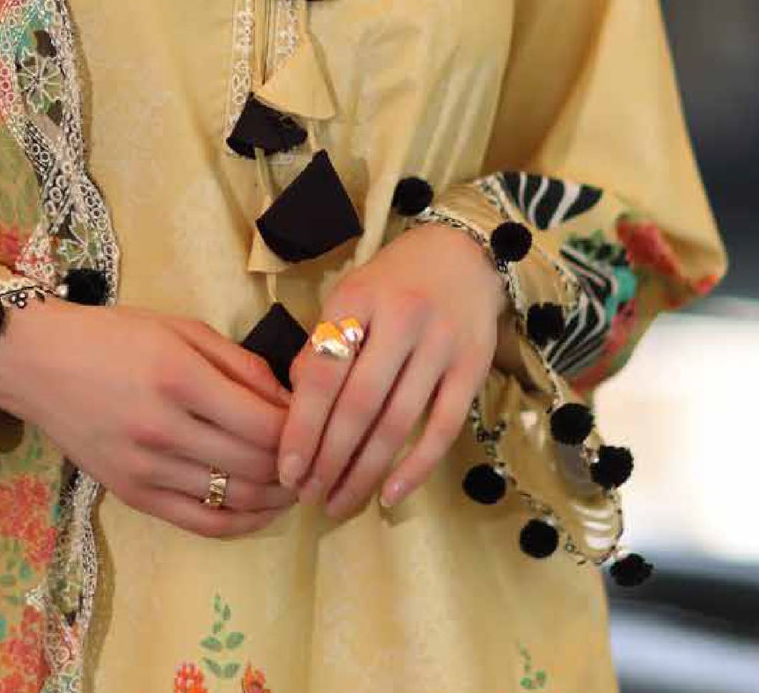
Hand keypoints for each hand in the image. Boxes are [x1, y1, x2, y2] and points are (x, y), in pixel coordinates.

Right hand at [0, 296, 300, 538]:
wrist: (38, 363)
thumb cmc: (113, 334)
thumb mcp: (182, 328)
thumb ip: (241, 364)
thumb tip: (290, 401)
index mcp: (179, 376)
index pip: (264, 423)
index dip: (301, 429)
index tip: (315, 421)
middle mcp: (164, 428)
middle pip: (256, 464)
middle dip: (296, 464)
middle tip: (312, 454)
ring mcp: (147, 469)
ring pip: (236, 498)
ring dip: (277, 496)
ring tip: (295, 481)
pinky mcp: (134, 496)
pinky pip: (203, 523)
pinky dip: (242, 522)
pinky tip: (261, 508)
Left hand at [276, 224, 506, 520]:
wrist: (462, 254)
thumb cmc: (391, 283)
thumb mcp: (348, 297)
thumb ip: (321, 347)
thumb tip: (294, 410)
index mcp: (356, 299)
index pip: (323, 373)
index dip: (302, 427)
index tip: (285, 470)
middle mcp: (399, 319)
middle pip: (358, 404)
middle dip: (328, 459)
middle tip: (308, 497)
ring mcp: (440, 344)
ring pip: (397, 422)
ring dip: (364, 472)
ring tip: (338, 503)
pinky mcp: (472, 367)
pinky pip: (442, 428)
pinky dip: (415, 467)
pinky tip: (389, 495)